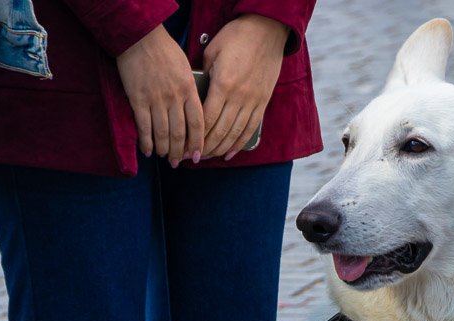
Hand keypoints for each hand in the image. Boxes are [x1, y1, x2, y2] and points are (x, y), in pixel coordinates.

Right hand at [117, 25, 204, 165]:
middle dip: (179, 152)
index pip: (198, 123)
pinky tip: (148, 151)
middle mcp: (174, 98)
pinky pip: (144, 127)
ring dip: (164, 149)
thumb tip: (192, 110)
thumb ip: (189, 89)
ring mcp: (156, 100)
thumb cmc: (164, 50)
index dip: (198, 143)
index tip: (197, 155)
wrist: (140, 37)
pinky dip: (147, 142)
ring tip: (164, 156)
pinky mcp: (138, 100)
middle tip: (177, 162)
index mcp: (189, 89)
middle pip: (180, 133)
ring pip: (163, 133)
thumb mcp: (185, 68)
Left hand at [202, 15, 288, 159]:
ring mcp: (253, 101)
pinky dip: (240, 143)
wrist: (267, 29)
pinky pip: (251, 128)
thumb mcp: (212, 51)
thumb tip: (196, 94)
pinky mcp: (263, 101)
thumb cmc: (236, 36)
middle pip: (220, 131)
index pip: (206, 119)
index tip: (186, 146)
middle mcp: (239, 97)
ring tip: (209, 157)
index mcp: (223, 84)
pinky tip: (230, 153)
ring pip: (235, 133)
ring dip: (221, 148)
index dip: (196, 136)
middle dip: (205, 147)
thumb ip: (204, 75)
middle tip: (193, 157)